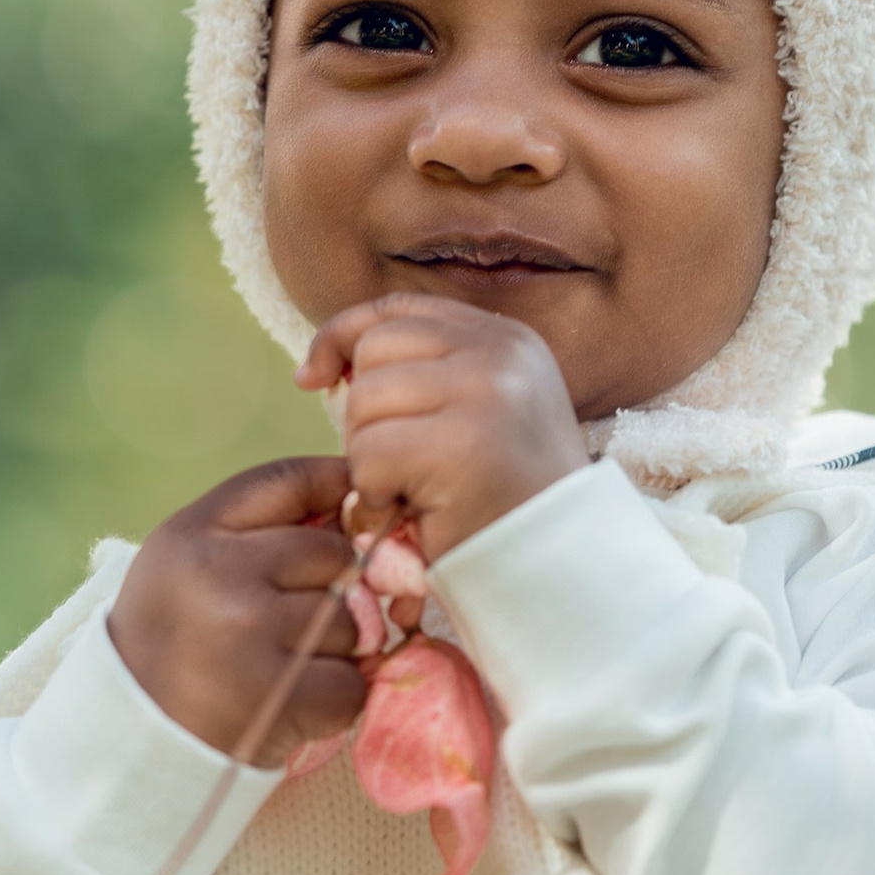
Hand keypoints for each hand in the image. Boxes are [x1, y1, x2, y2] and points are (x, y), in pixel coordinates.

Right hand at [109, 454, 365, 764]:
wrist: (133, 746)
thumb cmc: (169, 648)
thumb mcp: (182, 568)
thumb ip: (249, 532)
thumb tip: (349, 507)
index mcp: (191, 535)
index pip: (285, 481)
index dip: (334, 485)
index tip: (355, 502)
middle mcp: (219, 574)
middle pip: (334, 554)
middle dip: (329, 589)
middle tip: (284, 627)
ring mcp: (252, 634)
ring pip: (350, 621)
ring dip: (330, 652)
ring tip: (278, 671)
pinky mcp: (283, 695)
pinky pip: (352, 683)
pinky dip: (333, 702)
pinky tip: (289, 707)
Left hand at [298, 296, 584, 562]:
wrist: (562, 565)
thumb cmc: (506, 502)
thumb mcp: (478, 415)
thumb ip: (423, 376)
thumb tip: (321, 366)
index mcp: (506, 339)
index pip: (397, 309)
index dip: (342, 336)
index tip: (313, 377)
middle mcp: (501, 354)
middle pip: (375, 351)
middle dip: (364, 414)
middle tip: (398, 467)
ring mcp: (486, 394)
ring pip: (366, 402)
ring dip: (369, 459)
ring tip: (413, 492)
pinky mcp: (463, 445)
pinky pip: (370, 453)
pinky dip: (375, 493)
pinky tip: (414, 513)